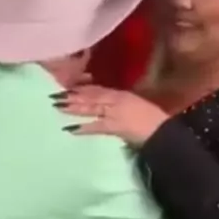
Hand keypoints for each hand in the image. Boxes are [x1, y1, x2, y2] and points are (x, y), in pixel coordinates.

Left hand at [52, 85, 168, 146]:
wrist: (162, 132)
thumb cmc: (152, 119)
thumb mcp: (136, 105)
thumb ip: (120, 102)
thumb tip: (105, 106)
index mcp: (122, 94)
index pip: (99, 90)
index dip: (83, 88)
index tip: (68, 87)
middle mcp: (116, 100)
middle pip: (91, 96)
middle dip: (74, 95)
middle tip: (55, 95)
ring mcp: (115, 112)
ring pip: (91, 107)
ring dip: (74, 106)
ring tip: (58, 106)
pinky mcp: (115, 126)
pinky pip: (96, 126)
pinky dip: (83, 127)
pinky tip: (69, 129)